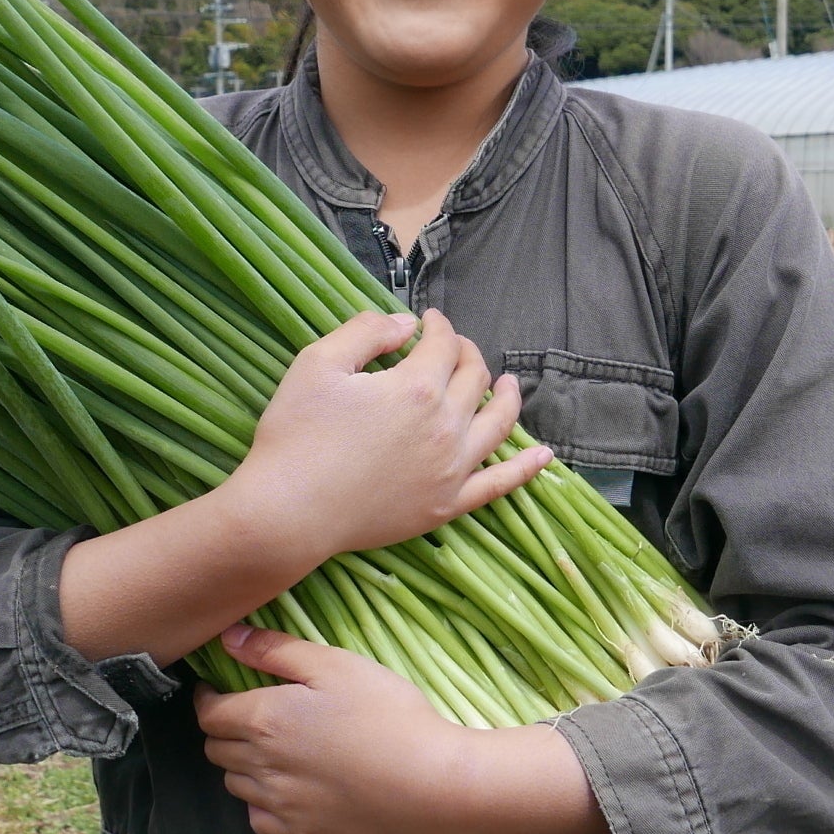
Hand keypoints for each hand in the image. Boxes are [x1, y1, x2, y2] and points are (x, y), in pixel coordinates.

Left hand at [195, 625, 462, 833]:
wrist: (431, 783)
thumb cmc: (388, 713)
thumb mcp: (335, 665)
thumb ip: (276, 650)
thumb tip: (227, 637)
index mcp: (264, 719)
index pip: (209, 713)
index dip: (208, 699)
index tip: (217, 690)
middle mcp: (261, 765)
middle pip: (216, 749)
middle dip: (224, 729)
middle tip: (248, 716)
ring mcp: (279, 804)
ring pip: (233, 784)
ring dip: (240, 765)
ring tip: (269, 750)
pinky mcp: (301, 833)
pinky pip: (258, 818)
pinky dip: (260, 802)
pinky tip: (284, 788)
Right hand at [216, 308, 547, 580]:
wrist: (287, 512)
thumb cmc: (295, 434)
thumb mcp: (318, 363)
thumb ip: (366, 332)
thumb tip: (405, 325)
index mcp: (417, 387)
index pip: (443, 344)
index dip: (438, 325)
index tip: (428, 321)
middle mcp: (446, 426)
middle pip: (473, 378)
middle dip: (467, 354)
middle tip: (454, 347)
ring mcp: (451, 470)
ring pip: (498, 425)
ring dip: (506, 398)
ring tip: (509, 385)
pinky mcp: (446, 505)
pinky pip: (498, 485)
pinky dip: (526, 469)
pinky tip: (545, 457)